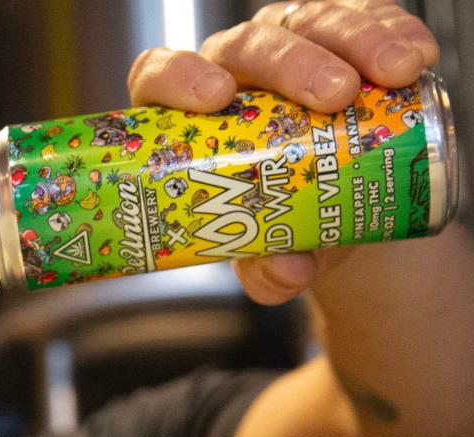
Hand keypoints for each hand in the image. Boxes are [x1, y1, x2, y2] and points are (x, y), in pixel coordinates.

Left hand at [127, 1, 439, 302]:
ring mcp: (286, 44)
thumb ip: (269, 272)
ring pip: (310, 23)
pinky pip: (364, 17)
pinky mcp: (338, 35)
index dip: (179, 78)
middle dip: (293, 63)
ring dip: (355, 41)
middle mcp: (233, 70)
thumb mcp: (273, 259)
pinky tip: (415, 57)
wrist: (334, 214)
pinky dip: (393, 32)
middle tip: (334, 95)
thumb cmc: (281, 228)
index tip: (215, 98)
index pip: (162, 77)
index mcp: (191, 119)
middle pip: (248, 45)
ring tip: (394, 76)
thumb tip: (288, 269)